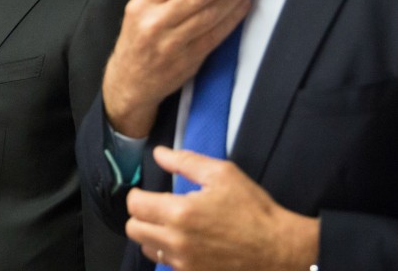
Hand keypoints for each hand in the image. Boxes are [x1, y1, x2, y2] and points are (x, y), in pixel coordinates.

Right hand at [102, 0, 253, 136]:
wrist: (130, 84)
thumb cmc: (136, 42)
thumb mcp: (140, 11)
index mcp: (140, 5)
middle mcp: (155, 23)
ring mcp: (173, 43)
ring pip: (210, 15)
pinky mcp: (190, 59)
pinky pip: (216, 34)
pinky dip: (233, 18)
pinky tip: (243, 5)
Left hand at [125, 147, 318, 270]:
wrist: (280, 250)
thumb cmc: (253, 210)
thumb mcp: (222, 174)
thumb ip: (185, 161)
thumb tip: (158, 154)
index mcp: (180, 212)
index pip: (134, 205)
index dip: (138, 195)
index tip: (148, 193)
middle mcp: (176, 241)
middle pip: (133, 229)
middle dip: (141, 215)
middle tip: (157, 208)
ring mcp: (184, 263)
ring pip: (147, 248)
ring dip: (153, 235)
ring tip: (172, 226)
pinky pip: (166, 264)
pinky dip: (169, 252)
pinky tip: (186, 242)